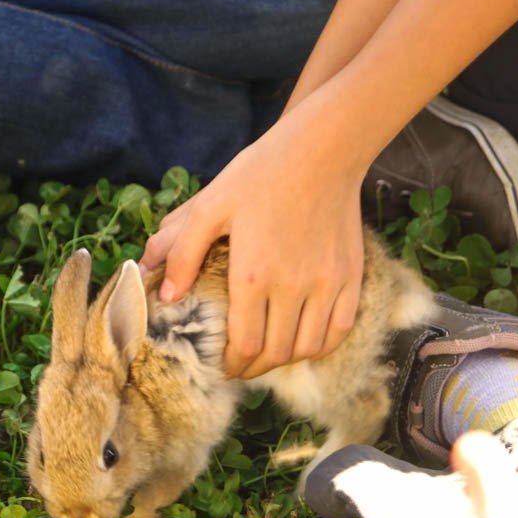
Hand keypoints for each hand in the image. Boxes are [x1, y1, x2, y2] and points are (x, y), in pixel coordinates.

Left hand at [141, 107, 366, 378]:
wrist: (322, 149)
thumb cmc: (260, 174)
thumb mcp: (209, 206)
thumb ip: (182, 252)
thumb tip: (166, 295)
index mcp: (253, 275)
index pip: (244, 344)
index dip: (232, 364)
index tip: (222, 367)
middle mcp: (293, 287)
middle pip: (275, 353)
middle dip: (253, 368)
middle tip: (239, 367)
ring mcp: (327, 284)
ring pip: (308, 348)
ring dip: (285, 360)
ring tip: (267, 356)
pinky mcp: (351, 276)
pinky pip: (339, 330)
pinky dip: (320, 345)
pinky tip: (303, 341)